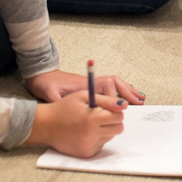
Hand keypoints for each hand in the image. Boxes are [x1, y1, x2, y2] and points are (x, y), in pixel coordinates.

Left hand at [27, 69, 144, 104]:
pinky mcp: (92, 86)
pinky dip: (121, 90)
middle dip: (128, 92)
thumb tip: (65, 106)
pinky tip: (126, 97)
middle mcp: (92, 82)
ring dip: (128, 90)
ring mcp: (93, 83)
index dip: (114, 97)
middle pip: (115, 82)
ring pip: (116, 83)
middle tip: (139, 102)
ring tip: (140, 98)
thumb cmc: (46, 84)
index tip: (120, 107)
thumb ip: (57, 100)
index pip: (106, 86)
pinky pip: (111, 87)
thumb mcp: (49, 93)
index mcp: (84, 83)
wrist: (42, 74)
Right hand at [27, 91, 125, 157]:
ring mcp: (89, 146)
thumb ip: (106, 100)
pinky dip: (98, 138)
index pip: (119, 116)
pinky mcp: (86, 154)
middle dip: (113, 121)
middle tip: (100, 116)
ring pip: (111, 136)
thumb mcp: (85, 96)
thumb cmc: (64, 108)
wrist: (45, 125)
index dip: (114, 110)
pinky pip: (101, 144)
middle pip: (118, 128)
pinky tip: (85, 133)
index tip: (106, 108)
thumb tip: (124, 105)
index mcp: (93, 119)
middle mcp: (92, 135)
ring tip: (90, 124)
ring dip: (106, 129)